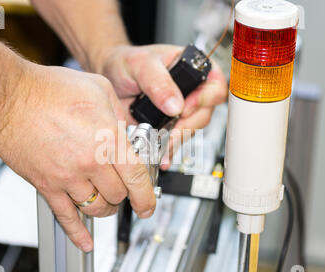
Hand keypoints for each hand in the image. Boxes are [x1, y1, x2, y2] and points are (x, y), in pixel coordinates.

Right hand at [0, 62, 155, 251]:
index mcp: (108, 140)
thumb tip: (127, 129)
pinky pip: (66, 217)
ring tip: (105, 201)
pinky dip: (77, 233)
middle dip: (124, 195)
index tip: (148, 206)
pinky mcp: (46, 185)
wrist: (8, 98)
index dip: (147, 197)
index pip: (137, 179)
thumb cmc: (49, 90)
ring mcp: (67, 177)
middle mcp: (90, 163)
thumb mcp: (99, 89)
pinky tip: (85, 242)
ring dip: (105, 208)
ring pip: (96, 208)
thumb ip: (119, 113)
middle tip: (123, 189)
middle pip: (118, 195)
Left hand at [99, 44, 227, 167]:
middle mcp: (192, 91)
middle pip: (204, 114)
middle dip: (186, 126)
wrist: (110, 77)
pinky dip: (167, 150)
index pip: (214, 86)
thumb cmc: (127, 62)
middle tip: (168, 130)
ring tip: (158, 141)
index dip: (204, 99)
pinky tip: (160, 155)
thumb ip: (158, 82)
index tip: (184, 109)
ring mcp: (181, 111)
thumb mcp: (141, 65)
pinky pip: (175, 142)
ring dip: (175, 139)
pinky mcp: (169, 126)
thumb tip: (175, 105)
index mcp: (194, 68)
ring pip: (190, 131)